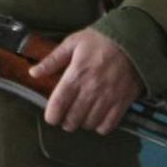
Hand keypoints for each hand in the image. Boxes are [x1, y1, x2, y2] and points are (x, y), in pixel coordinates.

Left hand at [27, 28, 141, 134]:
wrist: (134, 41)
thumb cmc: (101, 40)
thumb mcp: (73, 43)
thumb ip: (52, 60)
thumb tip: (33, 72)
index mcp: (76, 75)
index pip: (59, 104)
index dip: (52, 116)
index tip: (51, 118)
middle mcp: (91, 90)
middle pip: (73, 118)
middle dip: (66, 122)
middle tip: (66, 119)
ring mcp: (108, 97)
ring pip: (90, 123)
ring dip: (83, 124)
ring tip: (81, 118)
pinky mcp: (122, 102)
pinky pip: (109, 124)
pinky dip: (101, 127)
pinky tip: (98, 120)